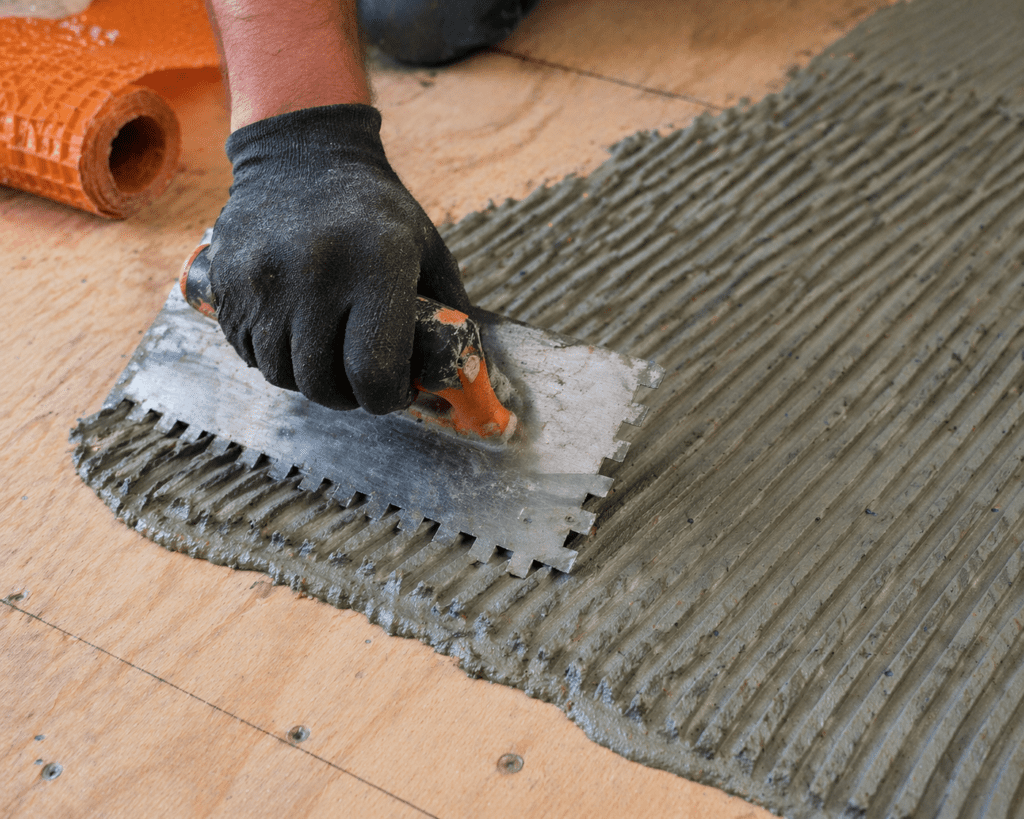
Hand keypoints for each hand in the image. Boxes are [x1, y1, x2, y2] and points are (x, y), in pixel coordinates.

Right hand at [207, 104, 469, 413]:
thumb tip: (464, 369)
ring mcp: (264, 280)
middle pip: (323, 383)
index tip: (396, 391)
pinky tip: (295, 334)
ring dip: (309, 380)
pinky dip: (273, 358)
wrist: (301, 153)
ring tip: (328, 356)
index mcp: (375, 266)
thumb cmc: (375, 210)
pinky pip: (248, 352)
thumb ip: (449, 308)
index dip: (388, 397)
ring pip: (282, 374)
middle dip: (349, 396)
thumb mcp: (427, 246)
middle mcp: (315, 274)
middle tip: (361, 382)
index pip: (374, 371)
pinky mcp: (227, 283)